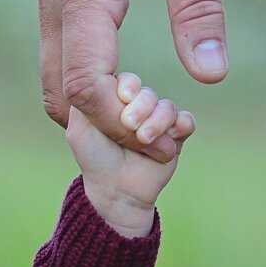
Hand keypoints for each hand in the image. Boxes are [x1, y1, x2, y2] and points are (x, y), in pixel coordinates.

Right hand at [39, 0, 225, 162]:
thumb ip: (199, 6)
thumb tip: (210, 75)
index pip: (85, 86)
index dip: (121, 126)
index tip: (165, 141)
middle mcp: (55, 3)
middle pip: (61, 96)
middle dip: (107, 130)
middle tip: (159, 141)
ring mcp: (52, 4)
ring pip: (55, 85)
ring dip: (96, 116)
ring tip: (149, 123)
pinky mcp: (61, 5)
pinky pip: (63, 66)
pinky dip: (90, 95)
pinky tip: (131, 98)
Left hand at [66, 73, 194, 237]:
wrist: (116, 191)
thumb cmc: (95, 159)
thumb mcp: (79, 128)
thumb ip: (84, 99)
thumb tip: (100, 75)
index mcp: (117, 102)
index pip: (128, 81)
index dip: (128, 86)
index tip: (123, 97)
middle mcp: (139, 109)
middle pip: (149, 93)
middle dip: (142, 107)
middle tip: (130, 125)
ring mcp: (159, 123)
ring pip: (168, 107)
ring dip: (158, 121)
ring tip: (145, 139)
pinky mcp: (176, 138)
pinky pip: (187, 121)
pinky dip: (181, 125)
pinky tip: (171, 137)